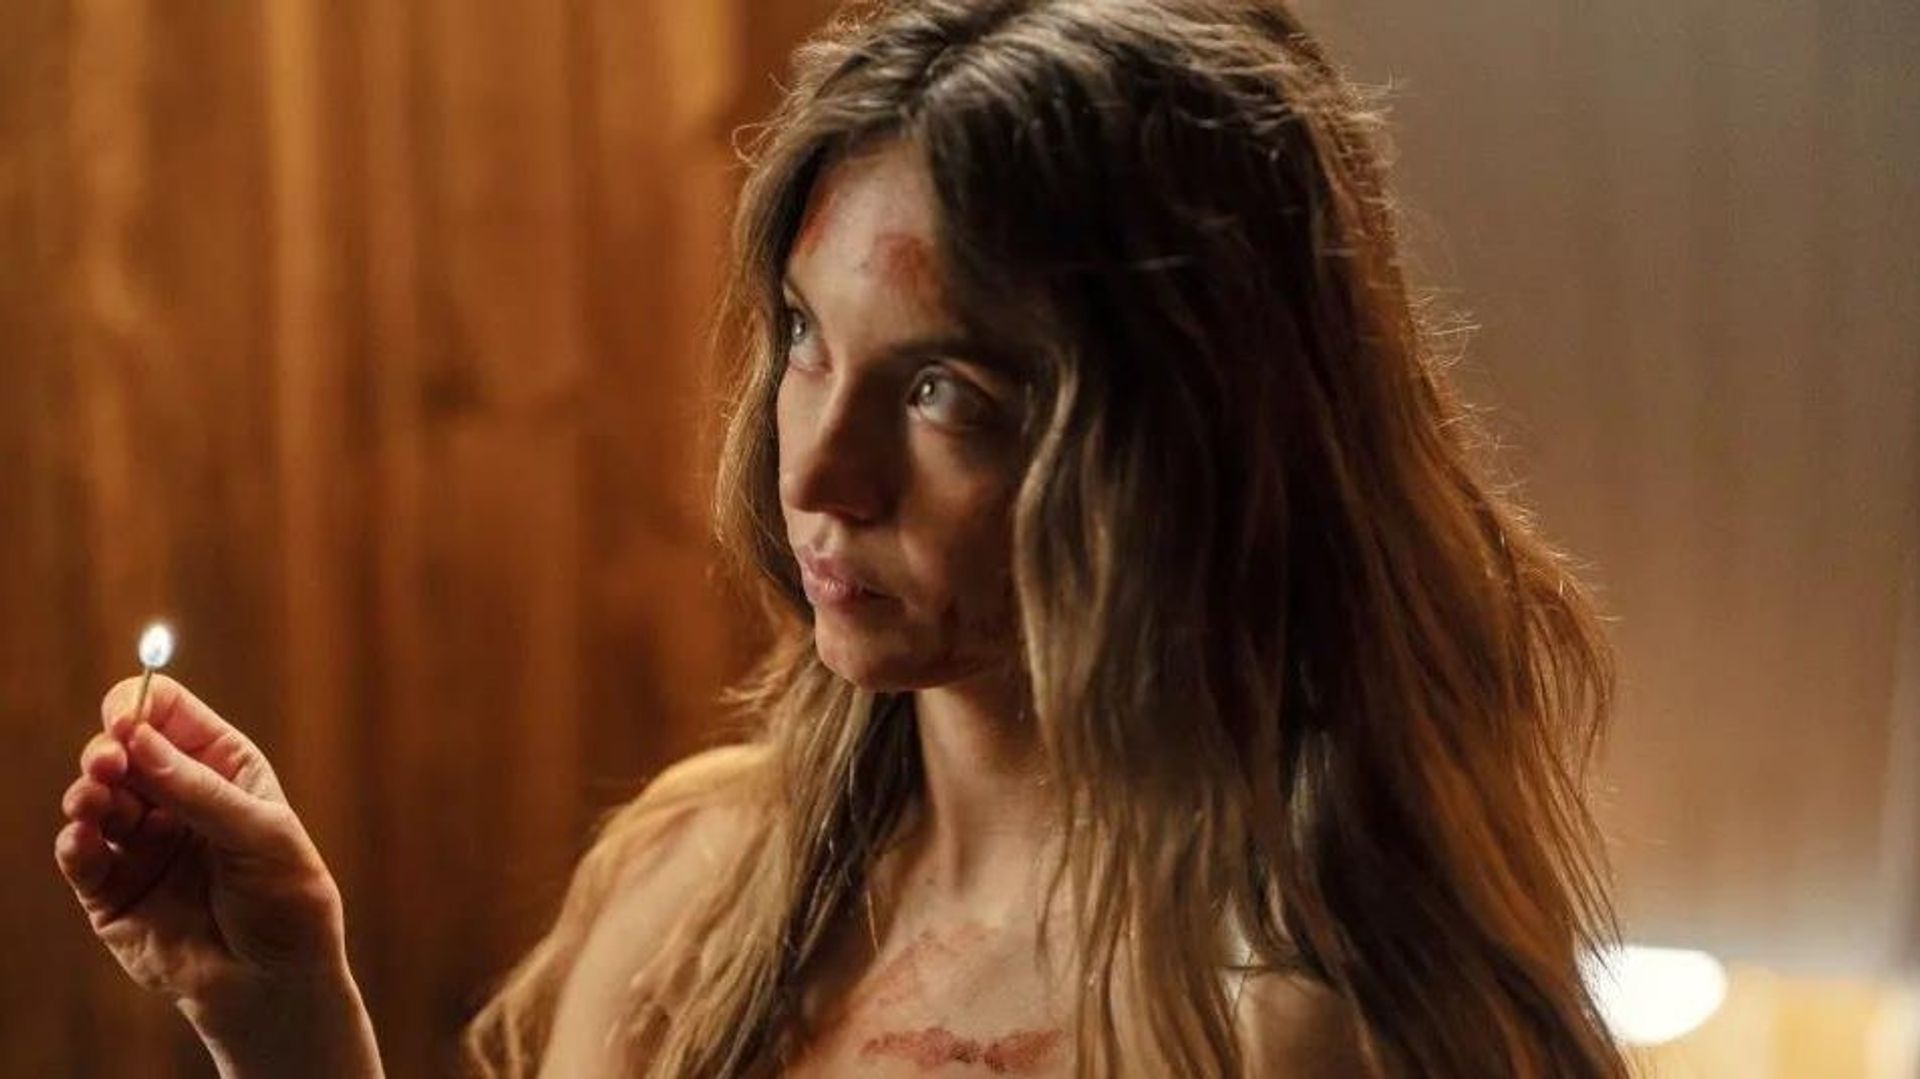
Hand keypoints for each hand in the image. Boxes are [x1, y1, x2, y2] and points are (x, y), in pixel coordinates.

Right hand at [53, 675, 381, 1077]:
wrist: (274, 984)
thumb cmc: (287, 902)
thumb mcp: (263, 837)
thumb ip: (201, 792)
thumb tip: (138, 739)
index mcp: (223, 768)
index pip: (170, 714)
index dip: (141, 706)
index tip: (124, 718)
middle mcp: (177, 797)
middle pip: (123, 750)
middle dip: (108, 750)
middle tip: (106, 762)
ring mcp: (142, 841)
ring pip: (96, 797)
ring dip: (88, 792)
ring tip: (93, 800)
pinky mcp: (112, 889)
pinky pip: (80, 854)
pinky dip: (74, 841)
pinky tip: (82, 838)